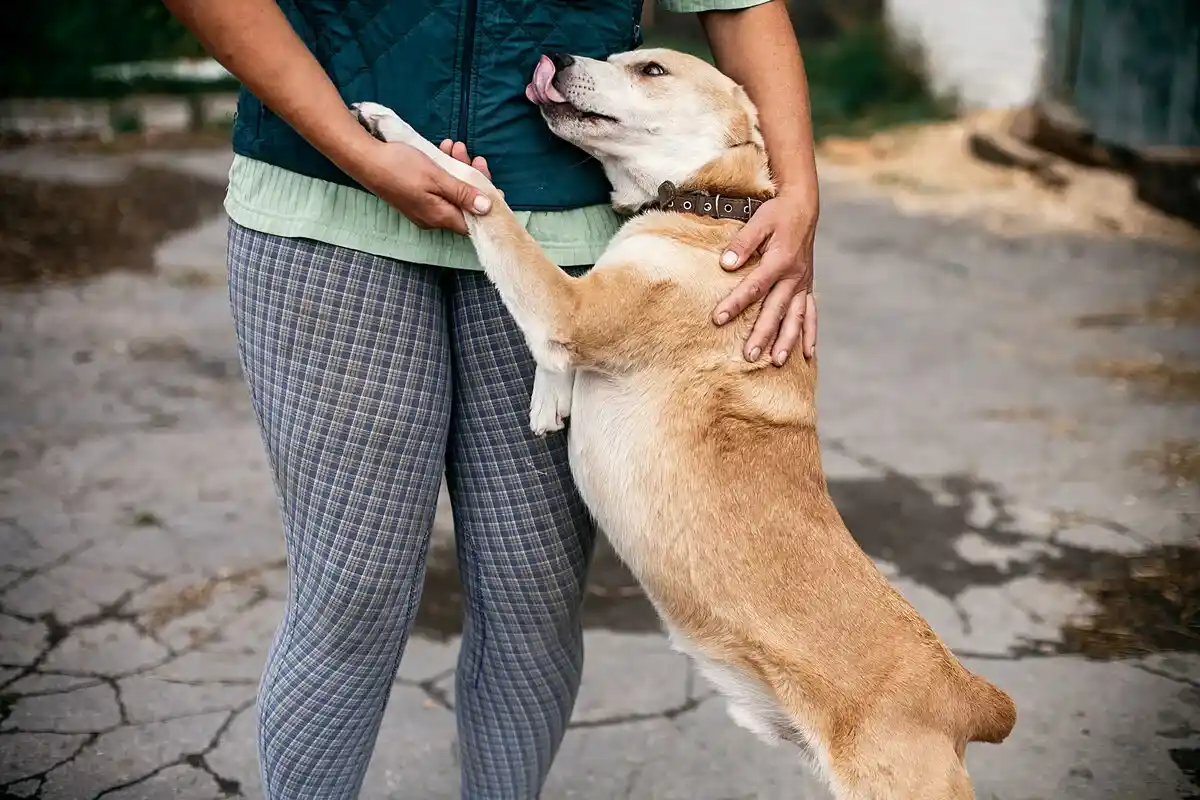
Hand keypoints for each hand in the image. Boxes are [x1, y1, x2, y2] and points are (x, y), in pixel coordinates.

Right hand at [351, 139, 491, 234]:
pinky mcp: (415, 197)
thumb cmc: (400, 167)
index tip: (494, 186)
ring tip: (457, 146)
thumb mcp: (437, 177)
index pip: (473, 222)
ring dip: (458, 170)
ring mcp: (423, 208)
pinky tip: (444, 151)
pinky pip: (438, 188)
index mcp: (440, 217)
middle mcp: (433, 218)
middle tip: (475, 157)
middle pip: (463, 205)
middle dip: (472, 180)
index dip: (487, 206)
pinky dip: (444, 171)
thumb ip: (462, 194)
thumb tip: (487, 209)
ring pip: (451, 193)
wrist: (365, 159)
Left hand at [712, 191, 817, 364]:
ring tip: (777, 362)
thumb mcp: (759, 221)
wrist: (803, 207)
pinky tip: (807, 354)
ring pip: (795, 318)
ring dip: (787, 341)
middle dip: (762, 335)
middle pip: (776, 310)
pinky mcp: (806, 287)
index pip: (754, 287)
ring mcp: (802, 284)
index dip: (736, 303)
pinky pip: (810, 314)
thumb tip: (726, 263)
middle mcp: (794, 277)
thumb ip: (742, 243)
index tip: (718, 319)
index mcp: (780, 261)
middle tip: (749, 356)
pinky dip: (809, 334)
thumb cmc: (778, 213)